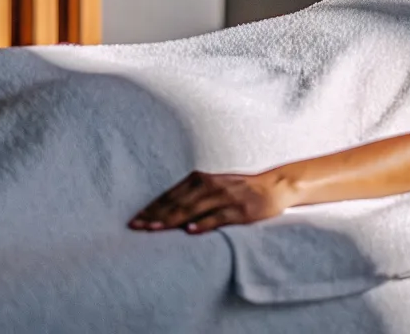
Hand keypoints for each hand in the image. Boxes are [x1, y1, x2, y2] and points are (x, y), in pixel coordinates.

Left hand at [130, 170, 291, 233]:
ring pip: (193, 210)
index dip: (151, 208)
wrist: (274, 186)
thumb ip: (191, 194)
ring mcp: (226, 197)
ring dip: (172, 219)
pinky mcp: (240, 210)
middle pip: (177, 203)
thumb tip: (162, 210)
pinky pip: (219, 217)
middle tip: (137, 227)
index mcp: (201, 179)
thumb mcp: (213, 185)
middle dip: (155, 216)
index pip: (170, 195)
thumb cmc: (239, 189)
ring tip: (155, 229)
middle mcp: (211, 186)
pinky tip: (190, 231)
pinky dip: (204, 224)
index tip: (135, 221)